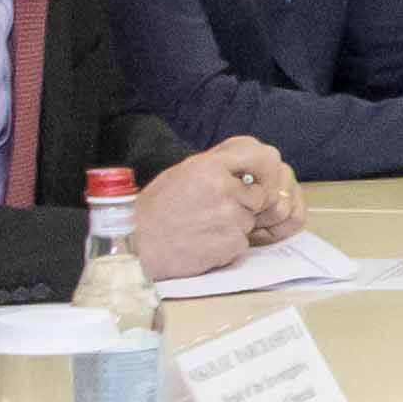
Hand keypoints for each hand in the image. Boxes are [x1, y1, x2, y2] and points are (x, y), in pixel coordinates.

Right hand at [131, 142, 290, 277]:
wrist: (136, 246)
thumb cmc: (156, 209)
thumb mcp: (183, 173)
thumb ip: (217, 166)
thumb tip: (250, 166)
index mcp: (209, 166)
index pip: (260, 154)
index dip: (266, 168)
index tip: (260, 180)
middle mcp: (222, 188)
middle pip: (259, 196)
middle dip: (245, 206)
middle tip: (214, 212)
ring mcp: (228, 217)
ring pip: (249, 222)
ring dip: (233, 228)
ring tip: (201, 228)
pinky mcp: (230, 244)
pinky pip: (241, 244)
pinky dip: (226, 247)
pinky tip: (202, 244)